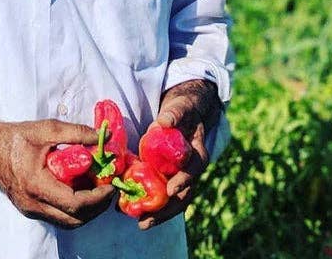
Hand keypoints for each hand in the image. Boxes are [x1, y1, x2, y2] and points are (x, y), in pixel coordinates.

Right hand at [0, 119, 114, 228]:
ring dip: (86, 211)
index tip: (110, 184)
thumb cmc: (16, 137)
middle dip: (96, 208)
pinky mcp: (30, 209)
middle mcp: (33, 204)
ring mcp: (31, 210)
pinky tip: (80, 190)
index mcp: (36, 184)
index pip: (75, 203)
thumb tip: (103, 136)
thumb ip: (76, 132)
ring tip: (97, 189)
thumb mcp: (47, 129)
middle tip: (109, 189)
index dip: (97, 198)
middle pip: (74, 220)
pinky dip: (73, 208)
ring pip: (67, 222)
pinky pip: (57, 216)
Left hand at [136, 84, 214, 230]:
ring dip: (158, 214)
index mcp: (198, 154)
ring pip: (173, 201)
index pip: (193, 171)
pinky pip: (161, 194)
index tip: (171, 190)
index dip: (183, 181)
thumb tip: (164, 122)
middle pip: (183, 196)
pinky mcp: (167, 177)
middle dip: (166, 210)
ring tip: (141, 223)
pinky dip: (150, 204)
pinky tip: (134, 210)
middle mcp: (190, 170)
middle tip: (147, 219)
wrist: (186, 114)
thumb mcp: (180, 108)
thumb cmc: (183, 111)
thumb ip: (174, 115)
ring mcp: (179, 176)